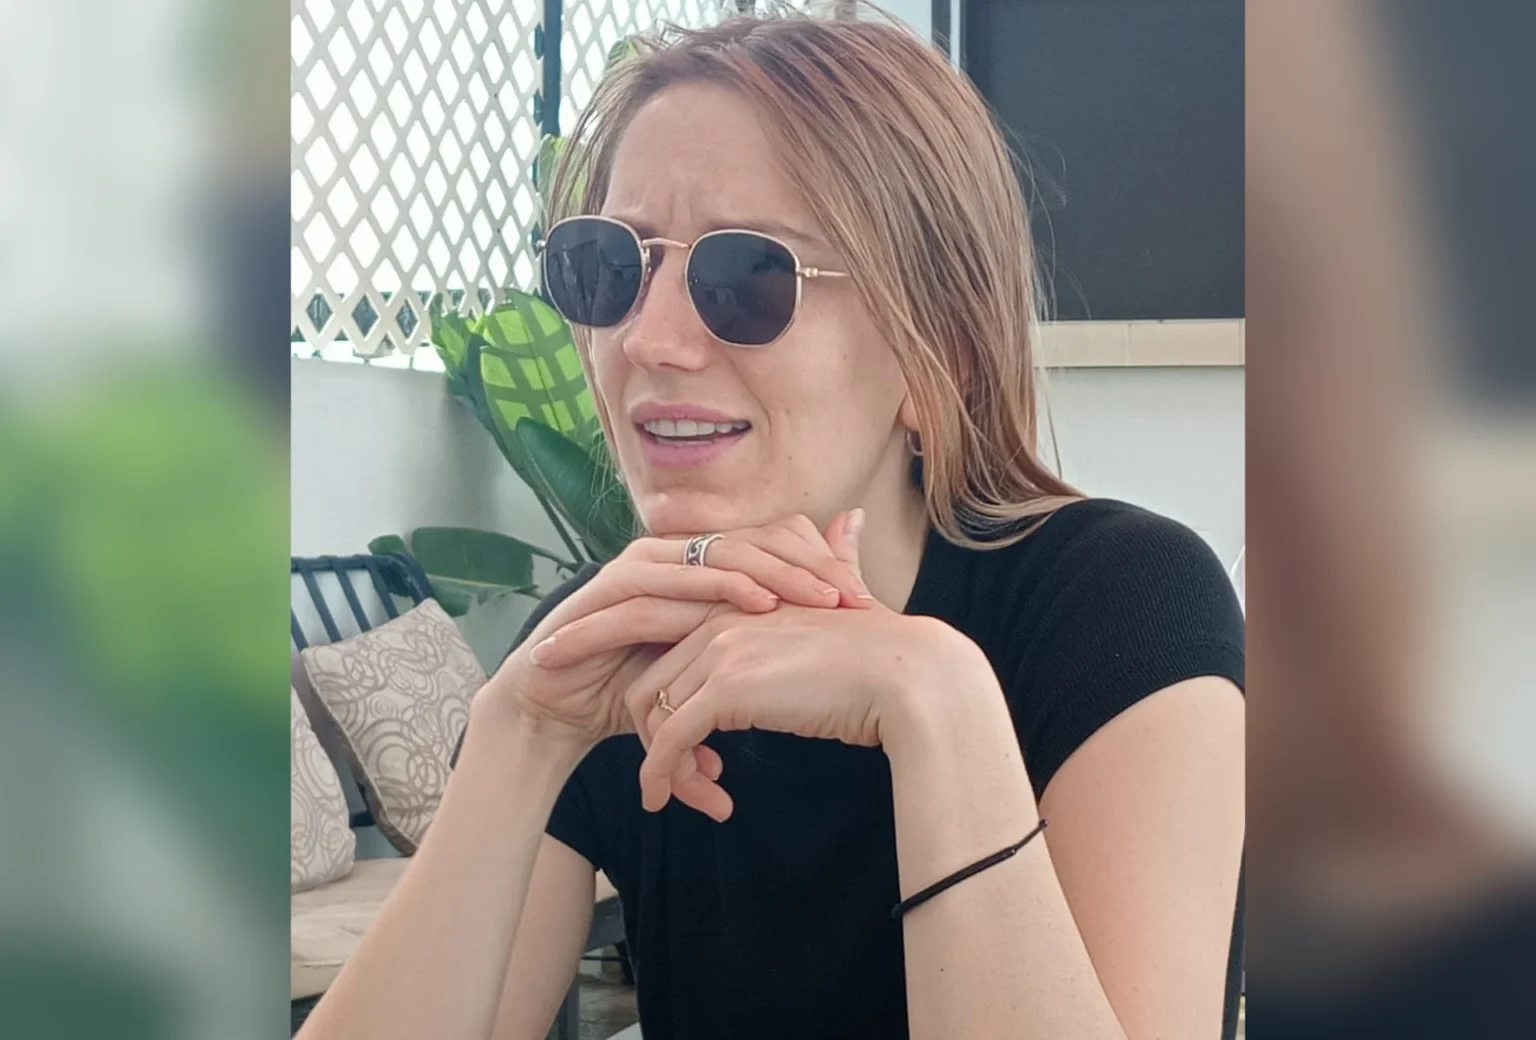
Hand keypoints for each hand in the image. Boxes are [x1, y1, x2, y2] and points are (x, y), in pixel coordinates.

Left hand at [534, 510, 976, 819]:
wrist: (908, 675)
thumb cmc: (884, 651)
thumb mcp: (846, 602)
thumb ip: (838, 562)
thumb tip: (854, 518)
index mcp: (738, 600)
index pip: (670, 651)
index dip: (658, 694)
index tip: (651, 731)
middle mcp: (720, 618)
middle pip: (649, 679)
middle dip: (646, 731)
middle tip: (661, 775)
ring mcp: (720, 651)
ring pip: (652, 712)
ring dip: (656, 761)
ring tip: (669, 795)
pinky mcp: (726, 690)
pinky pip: (668, 738)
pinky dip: (659, 772)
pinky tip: (662, 798)